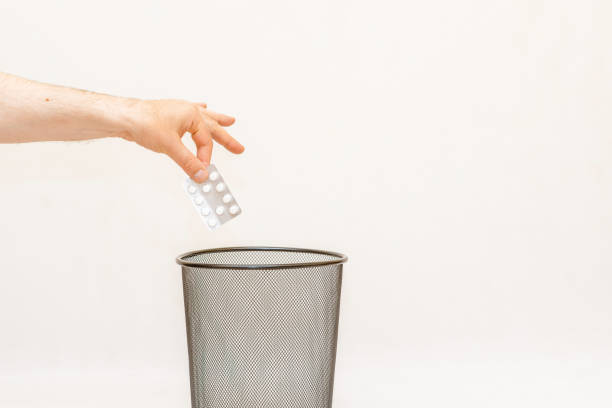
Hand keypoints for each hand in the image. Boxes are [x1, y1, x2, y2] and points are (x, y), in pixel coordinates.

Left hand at [127, 99, 243, 181]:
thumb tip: (202, 175)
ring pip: (204, 117)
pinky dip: (199, 111)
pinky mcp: (171, 115)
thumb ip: (188, 162)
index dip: (205, 158)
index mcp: (192, 114)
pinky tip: (203, 106)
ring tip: (230, 120)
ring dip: (217, 121)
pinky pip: (191, 114)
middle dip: (227, 138)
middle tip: (239, 148)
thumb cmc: (143, 122)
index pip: (206, 141)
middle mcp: (188, 111)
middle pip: (212, 127)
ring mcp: (179, 111)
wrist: (123, 116)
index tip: (203, 170)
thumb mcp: (170, 146)